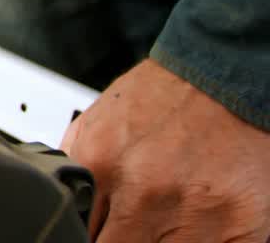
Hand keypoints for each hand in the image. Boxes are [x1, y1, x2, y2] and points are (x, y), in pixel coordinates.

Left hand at [61, 58, 269, 241]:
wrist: (221, 76)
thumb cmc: (160, 99)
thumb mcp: (95, 122)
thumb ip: (75, 165)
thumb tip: (62, 203)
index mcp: (100, 165)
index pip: (80, 232)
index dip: (89, 234)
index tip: (98, 228)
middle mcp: (144, 192)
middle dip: (122, 238)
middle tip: (133, 222)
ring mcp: (193, 212)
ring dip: (162, 241)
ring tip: (169, 213)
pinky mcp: (240, 224)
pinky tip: (199, 223)